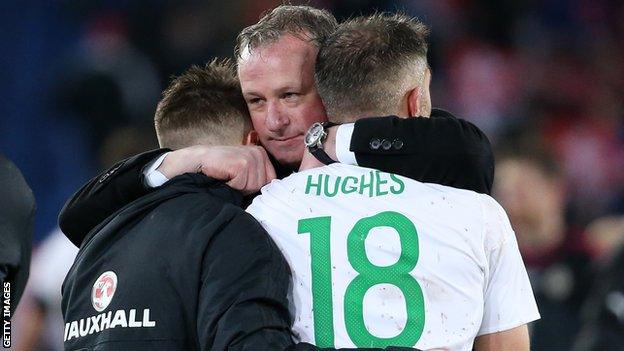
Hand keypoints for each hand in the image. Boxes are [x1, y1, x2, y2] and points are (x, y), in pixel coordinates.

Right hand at [157, 145, 275, 194]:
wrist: (197, 162)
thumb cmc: (219, 170)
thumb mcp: (242, 171)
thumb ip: (257, 176)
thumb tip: (272, 191)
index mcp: (261, 154)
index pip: (271, 181)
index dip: (254, 186)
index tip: (239, 180)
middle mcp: (259, 153)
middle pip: (262, 185)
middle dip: (246, 187)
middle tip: (231, 178)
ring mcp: (252, 157)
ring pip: (254, 186)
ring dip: (238, 187)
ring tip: (227, 176)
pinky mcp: (243, 163)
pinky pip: (243, 185)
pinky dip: (232, 186)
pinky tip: (223, 176)